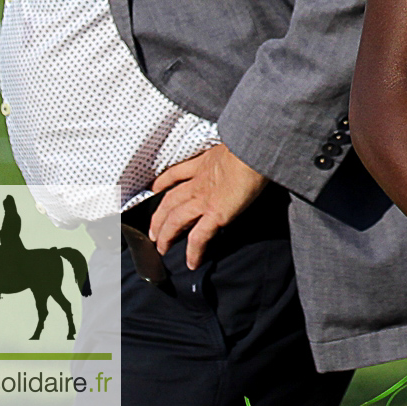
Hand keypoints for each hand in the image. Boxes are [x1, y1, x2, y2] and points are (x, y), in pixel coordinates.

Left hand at [149, 143, 267, 269]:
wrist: (254, 149)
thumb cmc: (251, 143)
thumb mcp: (236, 143)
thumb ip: (233, 151)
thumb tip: (242, 151)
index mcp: (204, 163)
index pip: (176, 174)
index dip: (163, 182)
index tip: (155, 189)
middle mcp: (199, 182)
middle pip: (170, 202)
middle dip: (159, 217)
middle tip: (152, 231)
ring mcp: (204, 199)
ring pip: (176, 220)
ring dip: (166, 235)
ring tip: (162, 248)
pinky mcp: (215, 213)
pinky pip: (199, 237)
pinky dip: (194, 252)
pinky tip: (192, 263)